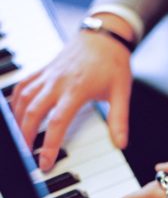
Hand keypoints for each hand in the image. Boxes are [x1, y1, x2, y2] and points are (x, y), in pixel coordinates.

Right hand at [11, 29, 131, 170]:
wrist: (104, 35)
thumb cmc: (113, 63)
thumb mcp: (122, 92)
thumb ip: (119, 120)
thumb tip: (121, 144)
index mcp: (77, 89)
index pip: (57, 122)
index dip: (48, 145)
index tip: (45, 162)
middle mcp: (57, 82)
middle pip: (33, 112)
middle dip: (26, 136)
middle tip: (27, 156)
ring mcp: (48, 75)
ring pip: (23, 99)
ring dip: (17, 121)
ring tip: (19, 140)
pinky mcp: (43, 70)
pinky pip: (23, 86)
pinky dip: (15, 101)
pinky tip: (15, 115)